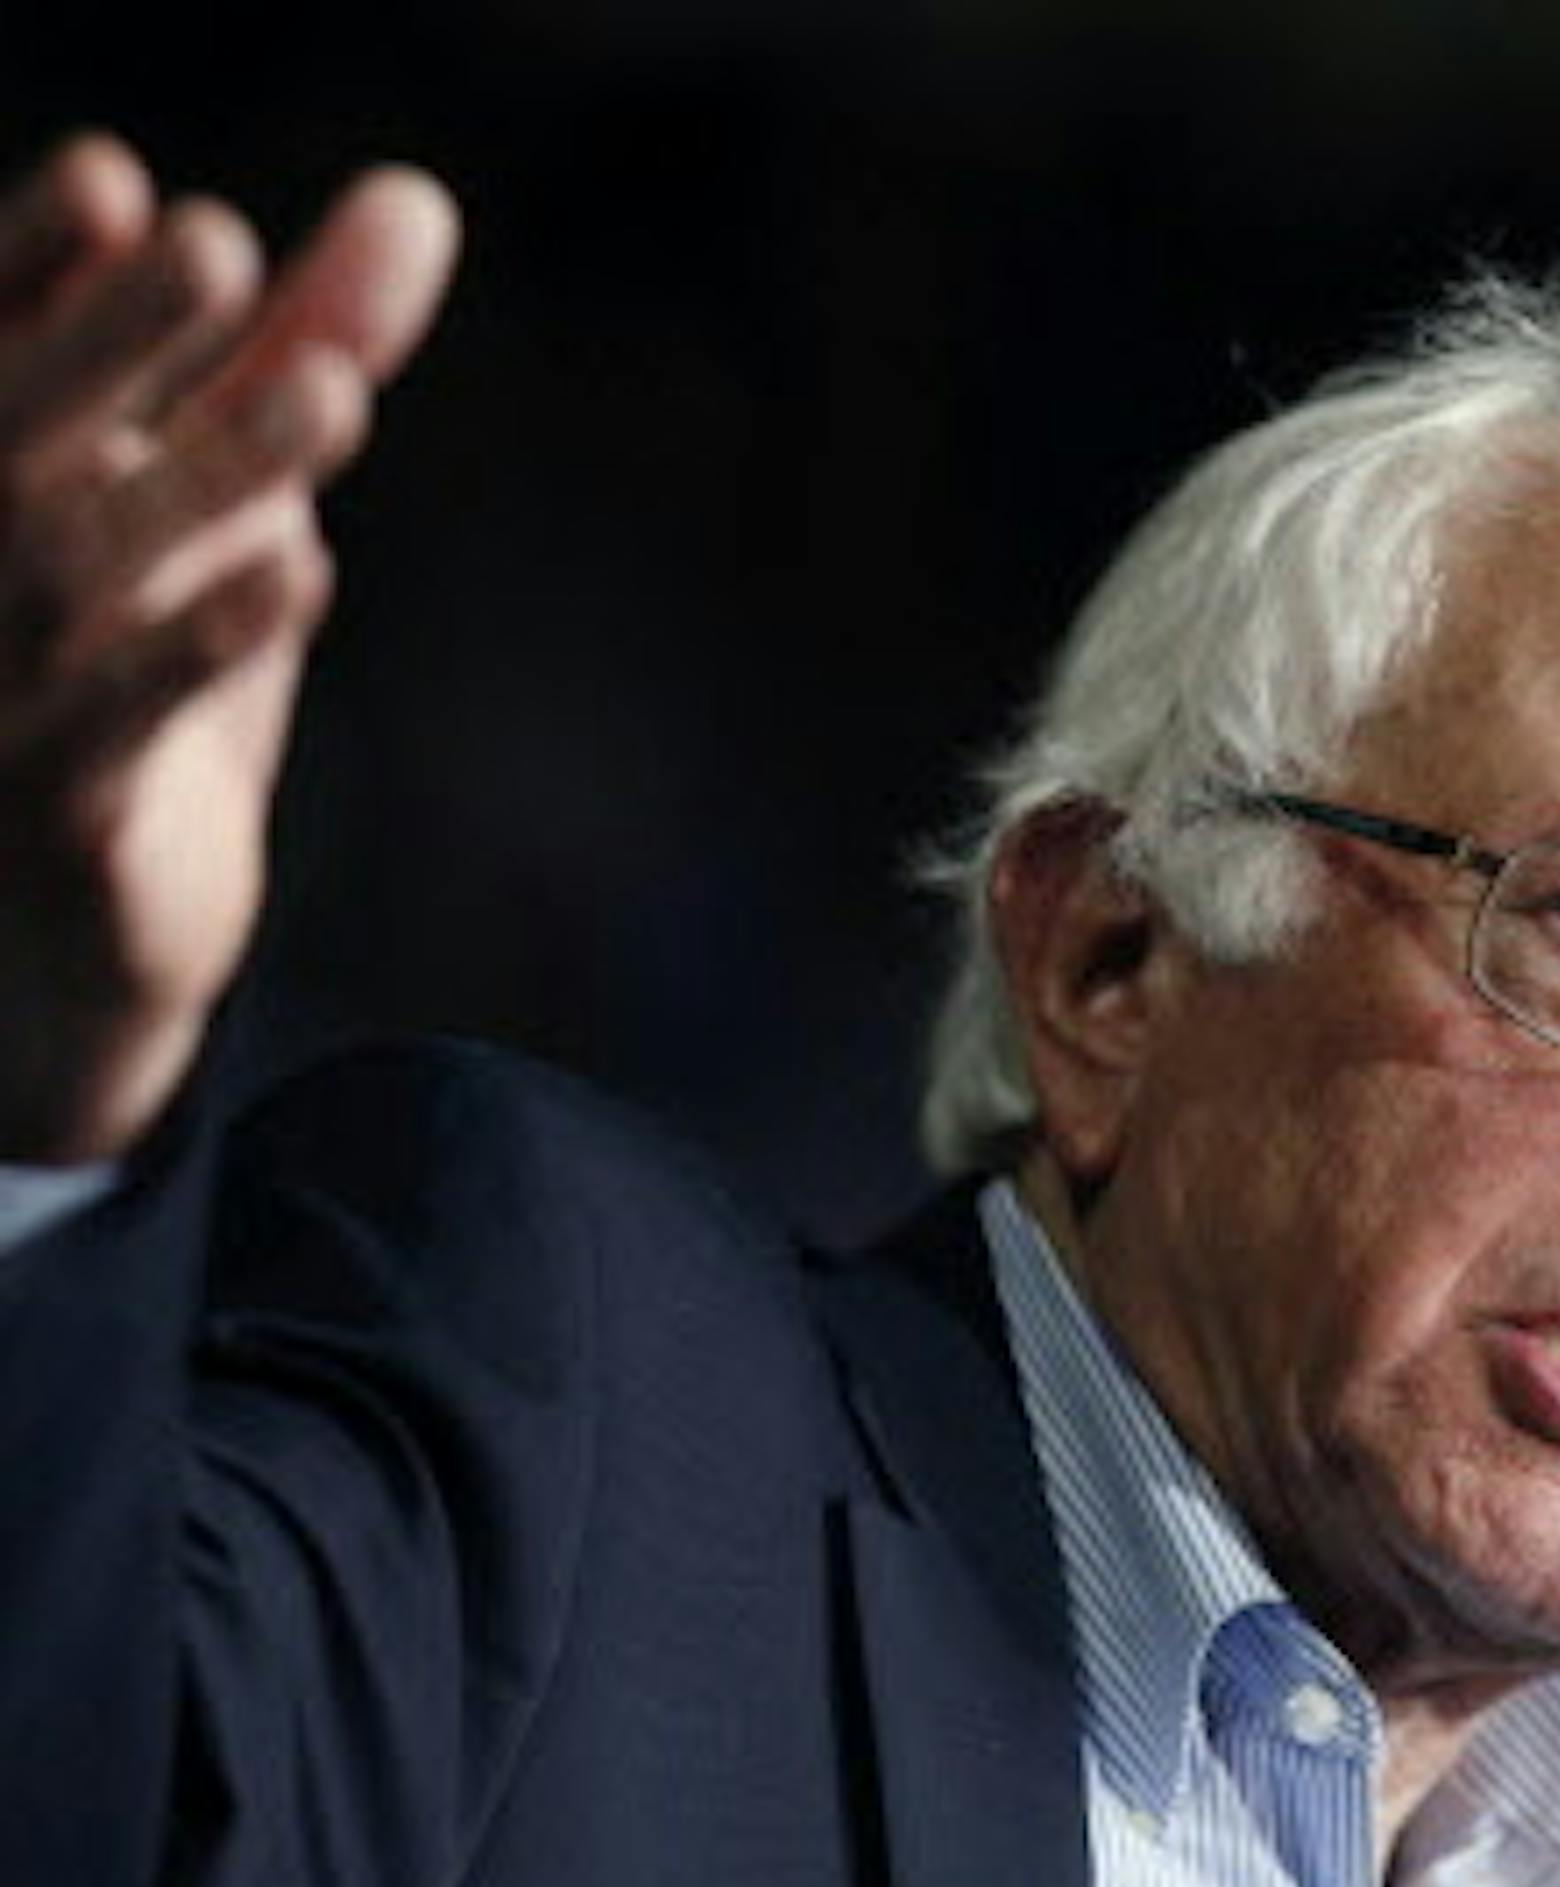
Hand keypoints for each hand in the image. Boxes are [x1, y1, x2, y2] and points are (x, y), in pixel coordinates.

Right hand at [0, 133, 458, 1160]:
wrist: (84, 931)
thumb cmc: (148, 674)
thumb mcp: (235, 498)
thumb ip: (306, 349)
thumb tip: (421, 203)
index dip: (31, 266)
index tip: (118, 184)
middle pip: (17, 433)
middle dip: (112, 339)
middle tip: (214, 242)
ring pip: (81, 570)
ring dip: (203, 479)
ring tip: (331, 395)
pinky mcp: (56, 809)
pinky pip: (121, 721)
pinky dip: (205, 644)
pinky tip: (302, 571)